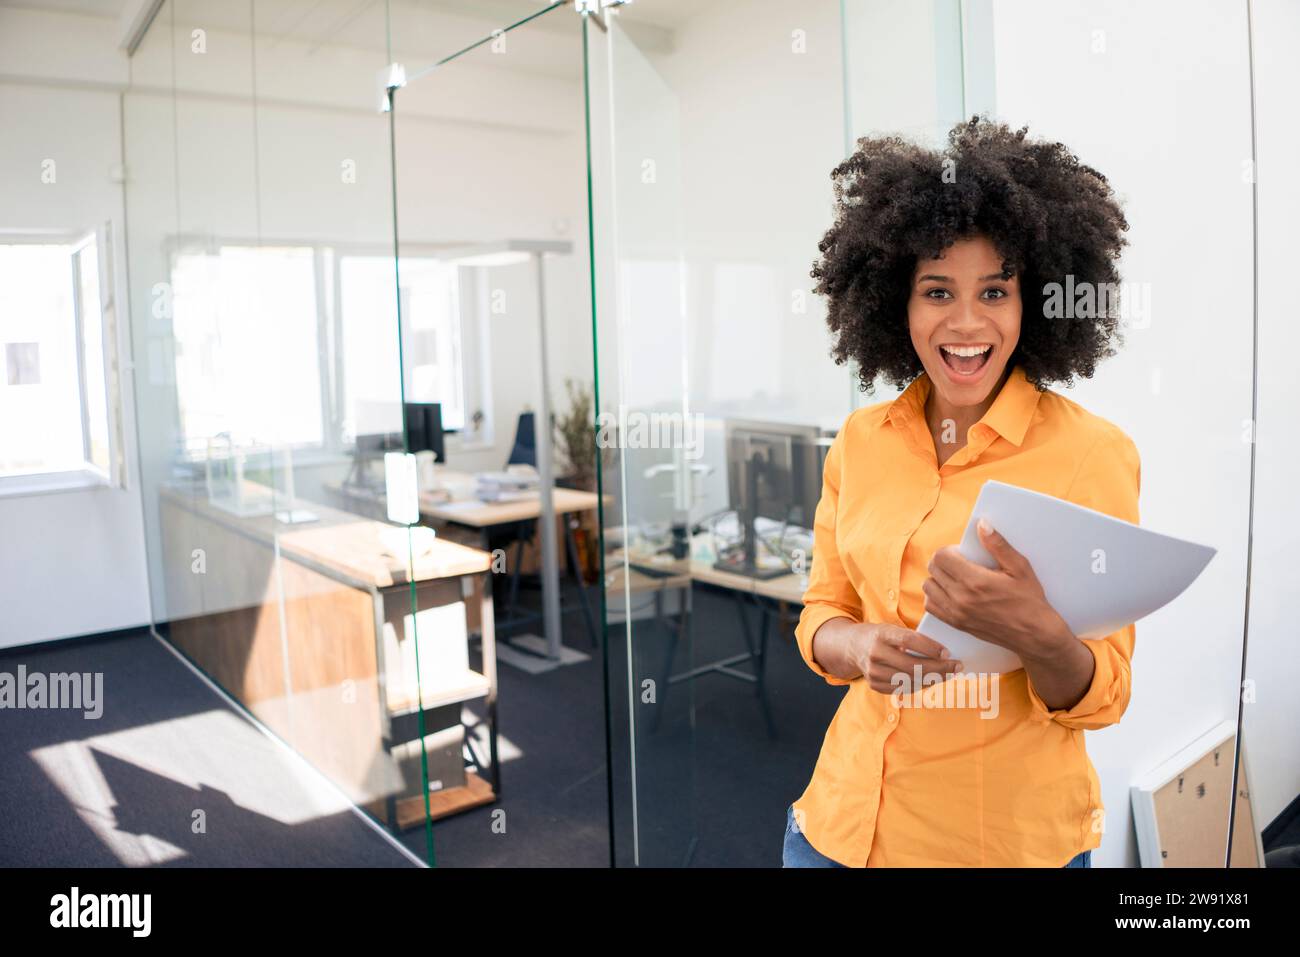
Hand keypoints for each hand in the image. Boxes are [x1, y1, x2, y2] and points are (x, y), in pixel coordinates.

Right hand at [851, 621, 963, 695]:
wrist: (852, 647)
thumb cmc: (880, 635)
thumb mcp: (892, 629)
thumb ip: (911, 639)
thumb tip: (942, 652)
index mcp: (881, 634)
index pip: (909, 641)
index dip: (930, 647)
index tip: (947, 652)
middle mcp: (875, 653)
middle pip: (912, 665)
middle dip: (939, 668)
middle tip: (957, 666)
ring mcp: (873, 672)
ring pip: (910, 680)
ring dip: (934, 679)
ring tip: (949, 674)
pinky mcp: (875, 685)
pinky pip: (903, 688)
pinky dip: (921, 685)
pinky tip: (933, 680)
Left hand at [921, 518, 1073, 659]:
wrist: (1034, 634)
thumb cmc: (1029, 600)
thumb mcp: (1019, 568)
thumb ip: (998, 545)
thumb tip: (982, 525)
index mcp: (976, 581)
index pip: (941, 557)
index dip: (949, 550)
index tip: (962, 553)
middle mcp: (961, 598)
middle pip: (933, 569)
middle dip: (943, 561)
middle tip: (960, 563)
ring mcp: (956, 613)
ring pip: (928, 587)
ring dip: (938, 578)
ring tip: (956, 577)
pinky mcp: (956, 624)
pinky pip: (931, 606)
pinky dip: (936, 597)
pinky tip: (951, 593)